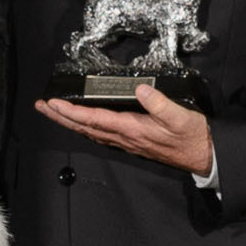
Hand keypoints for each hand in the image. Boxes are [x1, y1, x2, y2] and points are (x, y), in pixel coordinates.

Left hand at [37, 85, 215, 178]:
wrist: (203, 155)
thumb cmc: (192, 136)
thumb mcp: (180, 117)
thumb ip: (159, 103)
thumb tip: (141, 89)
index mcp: (132, 129)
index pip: (93, 119)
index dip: (71, 111)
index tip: (53, 103)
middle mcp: (125, 137)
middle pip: (84, 127)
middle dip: (60, 117)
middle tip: (41, 106)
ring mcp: (127, 141)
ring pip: (90, 132)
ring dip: (70, 122)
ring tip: (54, 112)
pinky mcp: (132, 141)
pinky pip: (101, 135)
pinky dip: (86, 128)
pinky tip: (82, 124)